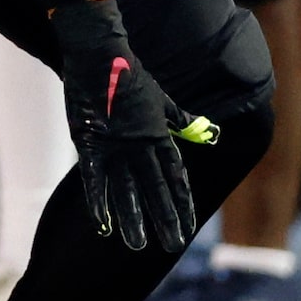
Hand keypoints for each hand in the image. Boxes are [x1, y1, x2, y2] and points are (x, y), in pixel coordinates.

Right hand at [52, 0, 211, 253]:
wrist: (99, 55)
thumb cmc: (131, 75)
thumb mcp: (162, 98)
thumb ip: (183, 120)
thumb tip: (210, 132)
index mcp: (159, 135)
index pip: (176, 176)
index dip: (182, 202)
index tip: (189, 225)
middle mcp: (141, 145)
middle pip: (156, 189)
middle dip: (165, 218)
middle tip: (173, 244)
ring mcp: (115, 146)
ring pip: (127, 190)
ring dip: (134, 219)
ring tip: (139, 245)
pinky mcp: (90, 143)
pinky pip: (95, 180)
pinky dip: (99, 202)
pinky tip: (104, 225)